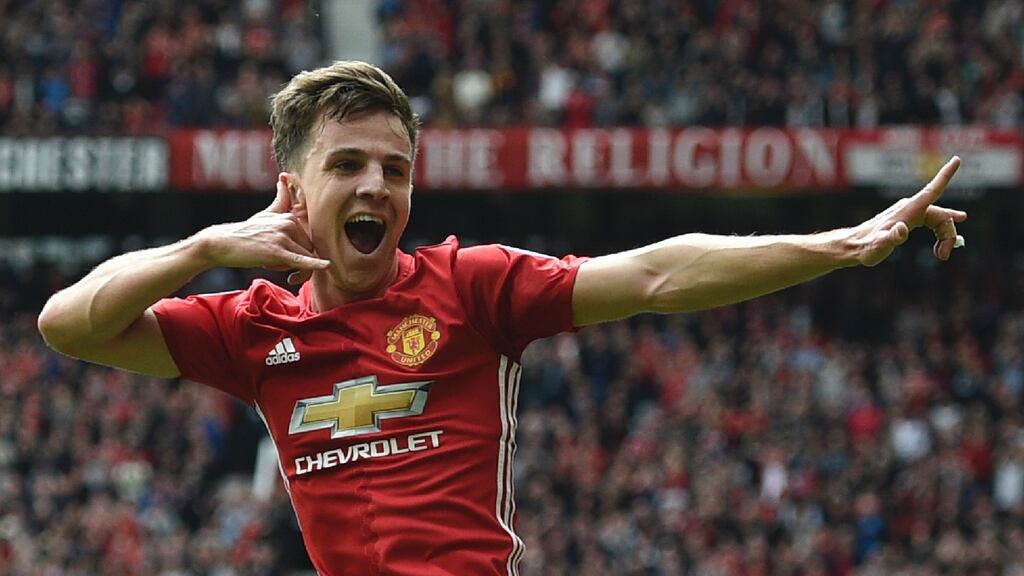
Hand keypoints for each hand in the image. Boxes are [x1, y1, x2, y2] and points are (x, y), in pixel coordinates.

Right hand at [193, 178, 328, 283]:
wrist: (221, 242)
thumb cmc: (245, 232)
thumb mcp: (265, 214)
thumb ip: (280, 200)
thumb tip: (283, 179)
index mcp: (290, 218)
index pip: (307, 241)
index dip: (299, 253)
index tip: (283, 260)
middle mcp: (289, 224)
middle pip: (308, 252)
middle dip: (296, 263)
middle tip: (273, 264)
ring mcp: (283, 237)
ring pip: (304, 260)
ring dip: (292, 270)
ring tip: (270, 265)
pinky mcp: (277, 251)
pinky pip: (301, 260)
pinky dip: (315, 265)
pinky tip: (327, 266)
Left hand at [850, 156, 967, 266]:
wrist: (853, 246)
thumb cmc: (865, 247)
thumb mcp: (878, 246)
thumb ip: (891, 238)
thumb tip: (902, 228)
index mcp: (907, 211)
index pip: (931, 191)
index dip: (945, 176)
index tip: (956, 159)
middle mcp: (910, 208)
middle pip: (941, 215)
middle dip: (948, 234)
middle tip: (943, 256)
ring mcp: (909, 213)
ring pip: (938, 220)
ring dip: (944, 237)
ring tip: (941, 255)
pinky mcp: (908, 219)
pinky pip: (932, 222)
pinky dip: (939, 234)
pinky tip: (941, 244)